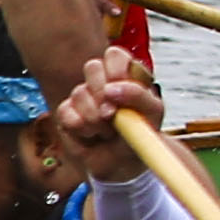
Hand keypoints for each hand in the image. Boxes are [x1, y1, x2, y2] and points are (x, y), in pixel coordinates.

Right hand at [49, 48, 163, 179]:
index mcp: (126, 76)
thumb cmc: (141, 134)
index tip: (118, 89)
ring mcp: (83, 97)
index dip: (115, 69)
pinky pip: (66, 112)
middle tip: (112, 114)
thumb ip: (139, 95)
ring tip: (108, 132)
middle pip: (92, 67)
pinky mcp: (67, 113)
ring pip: (79, 92)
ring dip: (95, 118)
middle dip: (101, 92)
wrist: (124, 165)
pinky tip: (92, 136)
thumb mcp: (154, 114)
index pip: (114, 55)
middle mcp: (102, 82)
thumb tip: (111, 89)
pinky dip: (81, 128)